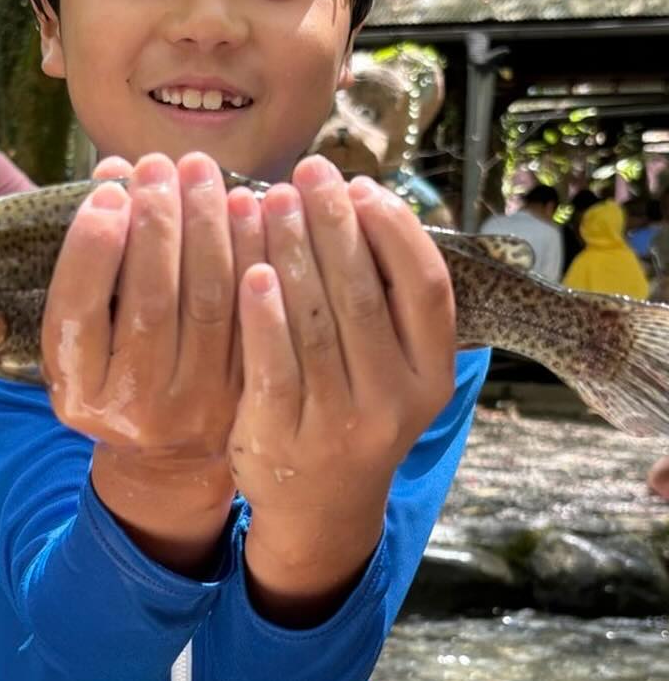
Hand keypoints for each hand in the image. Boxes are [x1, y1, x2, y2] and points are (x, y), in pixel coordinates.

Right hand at [40, 152, 241, 572]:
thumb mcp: (83, 337)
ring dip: (206, 226)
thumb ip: (92, 264)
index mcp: (78, 388)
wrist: (166, 458)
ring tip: (201, 171)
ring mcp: (192, 403)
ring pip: (205, 301)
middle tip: (161, 165)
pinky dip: (253, 253)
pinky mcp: (242, 393)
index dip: (93, 246)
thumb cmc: (115, 374)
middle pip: (148, 300)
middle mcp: (131, 404)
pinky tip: (250, 206)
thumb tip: (115, 177)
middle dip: (156, 222)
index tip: (107, 189)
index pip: (79, 310)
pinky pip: (251, 312)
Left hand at [229, 157, 457, 623]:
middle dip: (333, 224)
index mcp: (431, 374)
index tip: (363, 186)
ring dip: (290, 253)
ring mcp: (339, 422)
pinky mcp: (284, 436)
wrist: (318, 507)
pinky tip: (249, 271)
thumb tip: (358, 203)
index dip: (395, 230)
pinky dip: (262, 315)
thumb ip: (383, 306)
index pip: (424, 287)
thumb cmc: (351, 414)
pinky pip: (272, 365)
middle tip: (306, 173)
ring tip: (269, 201)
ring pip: (315, 323)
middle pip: (363, 294)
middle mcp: (394, 399)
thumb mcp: (391, 371)